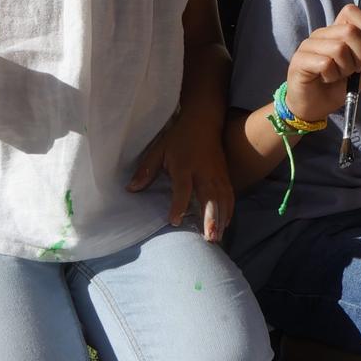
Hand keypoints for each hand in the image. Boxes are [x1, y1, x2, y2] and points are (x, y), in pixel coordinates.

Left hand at [130, 114, 234, 240]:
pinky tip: (225, 225)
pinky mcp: (225, 177)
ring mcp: (217, 175)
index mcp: (185, 166)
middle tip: (209, 238)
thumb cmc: (178, 138)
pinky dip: (228, 212)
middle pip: (210, 197)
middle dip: (211, 218)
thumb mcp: (158, 150)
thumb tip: (131, 189)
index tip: (174, 221)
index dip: (179, 205)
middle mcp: (204, 173)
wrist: (203, 122)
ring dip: (221, 220)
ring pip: (222, 200)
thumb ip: (146, 170)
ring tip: (217, 238)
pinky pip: (229, 197)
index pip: (183, 188)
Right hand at [285, 4, 360, 122]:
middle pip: (350, 31)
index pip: (350, 11)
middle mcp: (322, 34)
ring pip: (338, 48)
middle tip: (354, 70)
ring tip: (338, 76)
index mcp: (336, 32)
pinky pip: (325, 63)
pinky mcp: (299, 60)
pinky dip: (332, 76)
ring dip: (345, 68)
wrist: (316, 107)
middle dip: (360, 55)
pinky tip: (326, 79)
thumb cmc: (336, 87)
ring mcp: (309, 45)